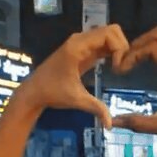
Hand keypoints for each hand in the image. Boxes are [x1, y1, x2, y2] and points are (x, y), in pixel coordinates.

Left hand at [12, 25, 129, 126]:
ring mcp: (81, 43)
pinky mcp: (83, 49)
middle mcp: (80, 40)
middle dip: (122, 46)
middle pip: (112, 30)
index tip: (118, 68)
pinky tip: (113, 66)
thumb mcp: (76, 100)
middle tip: (121, 67)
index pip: (109, 34)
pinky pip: (103, 43)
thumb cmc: (53, 93)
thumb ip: (95, 108)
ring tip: (119, 67)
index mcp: (77, 46)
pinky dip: (112, 51)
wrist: (34, 91)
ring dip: (118, 48)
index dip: (120, 48)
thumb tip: (110, 125)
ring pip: (108, 35)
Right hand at [109, 27, 156, 139]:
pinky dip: (151, 49)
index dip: (134, 54)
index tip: (121, 69)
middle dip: (138, 44)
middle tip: (123, 60)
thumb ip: (138, 122)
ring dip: (144, 44)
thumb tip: (113, 122)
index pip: (153, 47)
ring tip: (130, 61)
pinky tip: (140, 64)